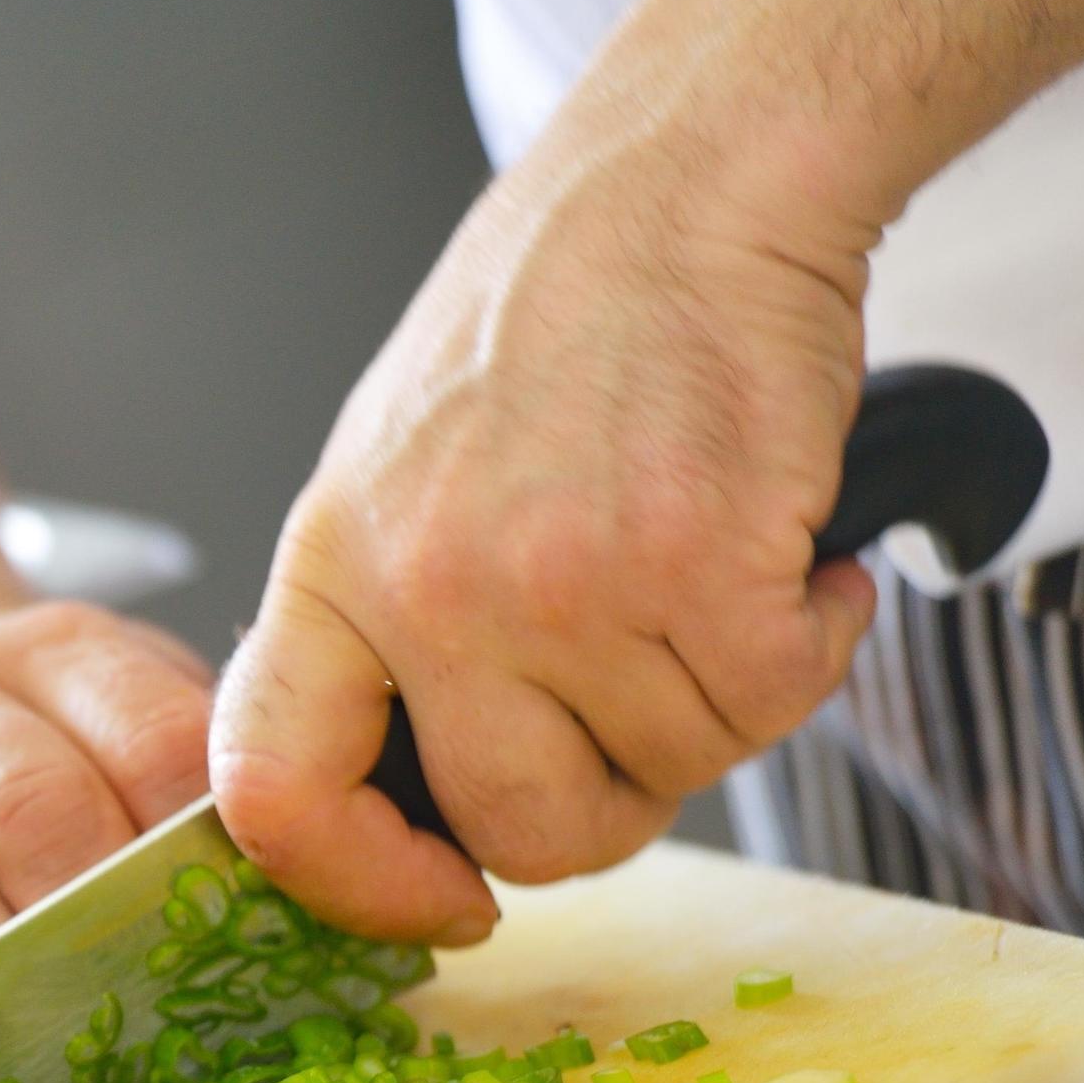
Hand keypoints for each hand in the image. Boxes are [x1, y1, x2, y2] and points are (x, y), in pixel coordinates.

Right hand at [0, 599, 211, 1031]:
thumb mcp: (123, 698)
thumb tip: (347, 888)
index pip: (148, 734)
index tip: (246, 921)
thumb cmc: (36, 735)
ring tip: (59, 1050)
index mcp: (61, 657)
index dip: (200, 833)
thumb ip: (204, 772)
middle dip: (100, 915)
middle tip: (162, 1006)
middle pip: (27, 804)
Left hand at [209, 112, 880, 942]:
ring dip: (719, 703)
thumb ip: (389, 639)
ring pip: (671, 770)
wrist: (687, 182)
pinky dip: (808, 646)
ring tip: (709, 578)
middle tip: (642, 714)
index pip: (274, 791)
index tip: (443, 899)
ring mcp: (562, 582)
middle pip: (520, 828)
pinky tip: (789, 560)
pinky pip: (773, 703)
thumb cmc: (555, 327)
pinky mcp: (704, 563)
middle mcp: (430, 589)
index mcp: (333, 570)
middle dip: (606, 805)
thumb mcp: (398, 478)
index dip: (358, 885)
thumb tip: (416, 813)